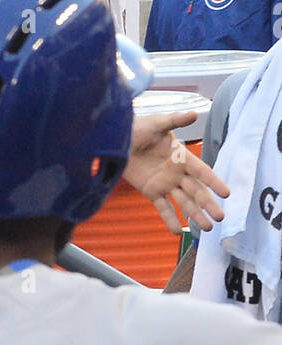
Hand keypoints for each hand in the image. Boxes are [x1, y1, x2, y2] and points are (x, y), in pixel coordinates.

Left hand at [124, 110, 229, 233]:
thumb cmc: (138, 128)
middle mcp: (177, 173)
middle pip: (197, 191)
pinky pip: (163, 207)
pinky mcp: (151, 191)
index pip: (202, 171)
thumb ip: (175, 121)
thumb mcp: (157, 123)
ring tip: (207, 228)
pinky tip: (178, 231)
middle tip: (220, 217)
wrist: (117, 140)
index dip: (214, 182)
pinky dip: (170, 219)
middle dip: (208, 204)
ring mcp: (165, 183)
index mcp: (182, 157)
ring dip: (195, 215)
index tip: (227, 193)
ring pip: (184, 202)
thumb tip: (194, 113)